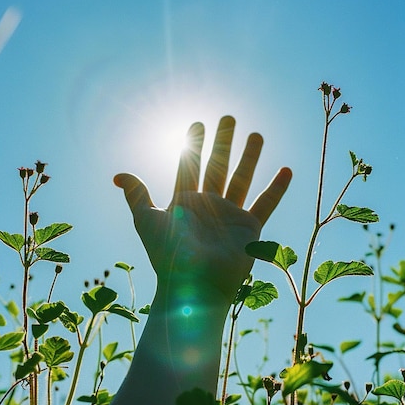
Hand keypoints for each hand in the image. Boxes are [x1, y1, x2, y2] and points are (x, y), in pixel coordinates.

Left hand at [114, 116, 291, 301]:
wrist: (194, 287)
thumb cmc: (168, 256)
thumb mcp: (147, 221)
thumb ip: (137, 195)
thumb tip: (118, 175)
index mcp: (184, 203)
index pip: (189, 167)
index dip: (193, 145)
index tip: (198, 123)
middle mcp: (208, 207)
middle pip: (217, 167)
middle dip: (223, 142)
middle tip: (229, 117)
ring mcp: (230, 217)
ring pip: (242, 179)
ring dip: (249, 157)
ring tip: (256, 134)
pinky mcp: (250, 230)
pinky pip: (266, 205)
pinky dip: (277, 189)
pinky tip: (286, 169)